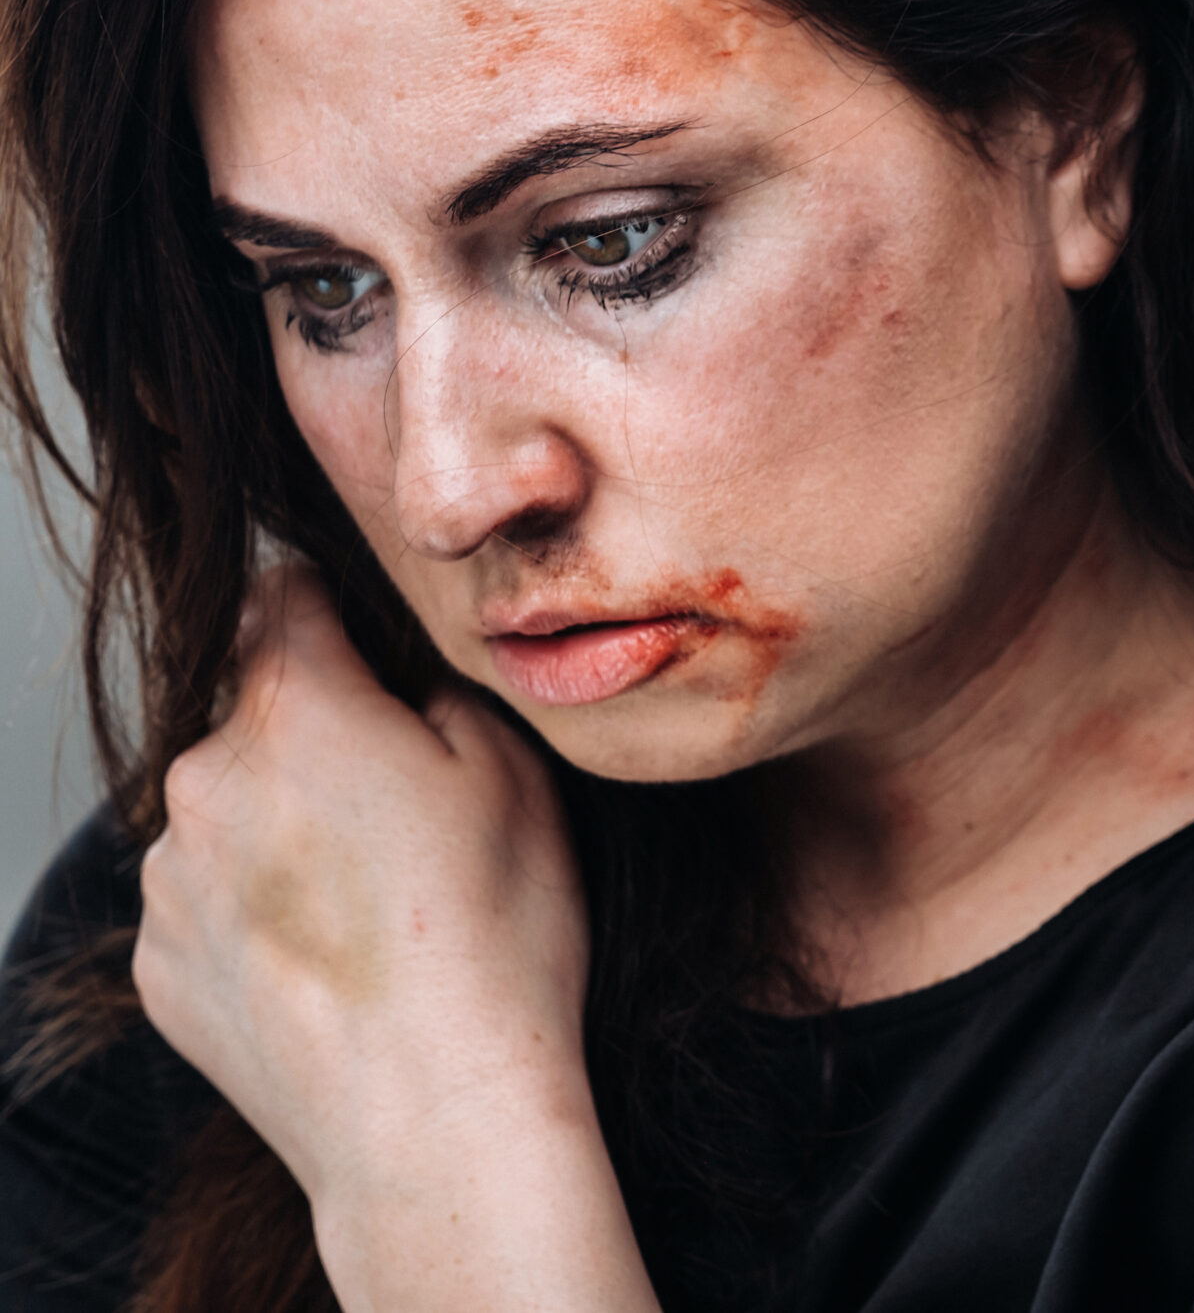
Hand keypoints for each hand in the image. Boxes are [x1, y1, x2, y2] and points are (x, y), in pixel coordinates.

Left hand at [136, 566, 654, 1311]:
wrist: (435, 1115)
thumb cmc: (494, 937)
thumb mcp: (516, 771)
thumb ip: (438, 689)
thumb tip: (398, 678)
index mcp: (295, 711)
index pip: (281, 595)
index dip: (334, 611)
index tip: (372, 650)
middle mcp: (205, 782)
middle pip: (252, 714)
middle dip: (317, 737)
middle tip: (406, 809)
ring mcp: (172, 881)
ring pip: (227, 812)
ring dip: (281, 828)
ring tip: (373, 902)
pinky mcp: (159, 968)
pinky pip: (206, 902)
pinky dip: (257, 912)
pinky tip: (332, 959)